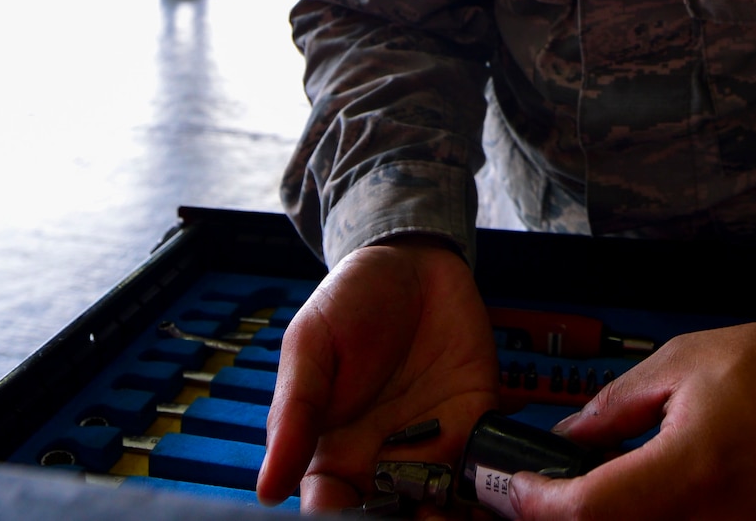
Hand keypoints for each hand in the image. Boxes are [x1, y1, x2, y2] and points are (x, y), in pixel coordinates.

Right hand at [259, 238, 499, 511]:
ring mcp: (432, 450)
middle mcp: (383, 463)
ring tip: (446, 515)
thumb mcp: (310, 348)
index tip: (346, 518)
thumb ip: (293, 416)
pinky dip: (489, 492)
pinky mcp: (475, 427)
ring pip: (438, 508)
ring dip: (446, 520)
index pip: (330, 512)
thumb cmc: (349, 301)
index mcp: (332, 455)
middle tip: (417, 519)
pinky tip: (489, 494)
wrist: (411, 261)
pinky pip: (484, 473)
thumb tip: (266, 488)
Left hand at [512, 322, 755, 520]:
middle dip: (572, 519)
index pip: (593, 509)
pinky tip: (652, 505)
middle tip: (551, 494)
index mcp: (696, 465)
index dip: (540, 505)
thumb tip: (566, 438)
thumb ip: (615, 405)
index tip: (516, 490)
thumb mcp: (683, 363)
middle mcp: (722, 520)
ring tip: (600, 496)